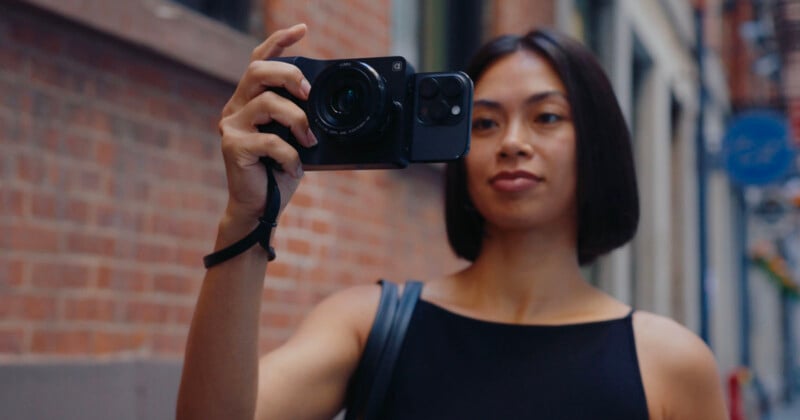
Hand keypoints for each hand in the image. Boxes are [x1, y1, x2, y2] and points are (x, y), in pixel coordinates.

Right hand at [217, 24, 316, 228]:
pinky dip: (291, 155)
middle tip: (309, 93)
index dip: (279, 42)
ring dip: (297, 120)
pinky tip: (294, 168)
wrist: (260, 208)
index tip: (301, 30)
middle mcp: (237, 108)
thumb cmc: (278, 173)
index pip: (259, 61)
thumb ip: (299, 117)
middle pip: (258, 71)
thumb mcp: (295, 139)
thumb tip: (321, 102)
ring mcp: (232, 126)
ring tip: (309, 141)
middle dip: (289, 75)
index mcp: (250, 101)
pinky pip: (271, 140)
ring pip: (268, 103)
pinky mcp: (233, 146)